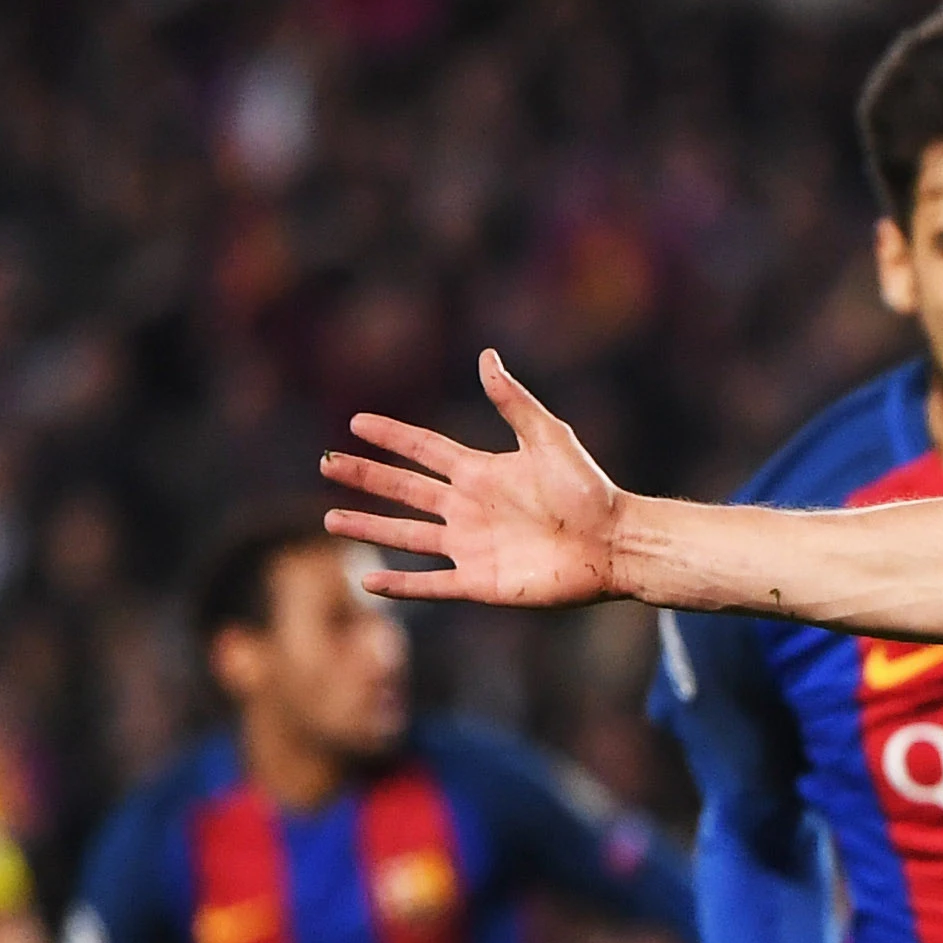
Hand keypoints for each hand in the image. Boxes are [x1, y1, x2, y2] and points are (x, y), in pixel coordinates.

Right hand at [324, 350, 633, 607]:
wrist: (615, 543)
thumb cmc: (589, 490)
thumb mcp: (549, 439)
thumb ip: (513, 403)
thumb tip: (486, 356)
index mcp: (481, 472)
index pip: (423, 450)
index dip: (391, 436)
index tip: (356, 422)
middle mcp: (469, 508)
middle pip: (404, 490)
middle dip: (365, 477)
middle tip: (327, 464)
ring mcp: (471, 546)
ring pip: (406, 536)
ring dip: (368, 527)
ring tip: (330, 519)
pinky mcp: (480, 582)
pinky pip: (430, 585)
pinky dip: (399, 585)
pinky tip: (367, 581)